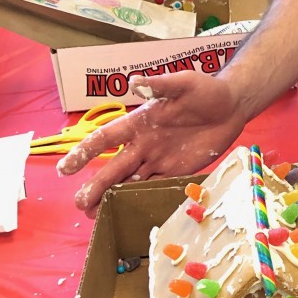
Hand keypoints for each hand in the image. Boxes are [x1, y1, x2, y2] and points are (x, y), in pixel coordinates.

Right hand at [57, 71, 246, 215]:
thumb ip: (160, 85)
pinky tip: (128, 212)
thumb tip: (134, 82)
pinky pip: (154, 186)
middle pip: (114, 167)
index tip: (65, 169)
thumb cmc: (205, 91)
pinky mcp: (177, 171)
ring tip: (95, 215)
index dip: (84, 152)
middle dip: (96, 185)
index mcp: (139, 122)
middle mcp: (144, 143)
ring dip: (112, 197)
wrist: (232, 107)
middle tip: (79, 204)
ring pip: (130, 181)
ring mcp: (159, 159)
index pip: (105, 138)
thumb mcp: (184, 83)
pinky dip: (140, 199)